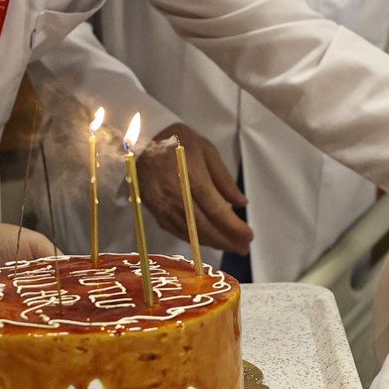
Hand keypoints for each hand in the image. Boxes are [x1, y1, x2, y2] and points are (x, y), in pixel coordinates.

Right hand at [138, 123, 253, 253]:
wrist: (139, 140)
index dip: (233, 227)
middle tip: (243, 248)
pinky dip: (194, 238)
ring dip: (212, 243)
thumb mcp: (206, 151)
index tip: (249, 236)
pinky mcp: (153, 209)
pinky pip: (176, 230)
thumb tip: (241, 203)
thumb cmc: (177, 141)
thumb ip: (224, 179)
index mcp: (191, 176)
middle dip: (226, 241)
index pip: (216, 210)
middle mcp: (175, 194)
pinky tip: (207, 240)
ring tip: (230, 246)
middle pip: (203, 226)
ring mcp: (161, 204)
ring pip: (189, 232)